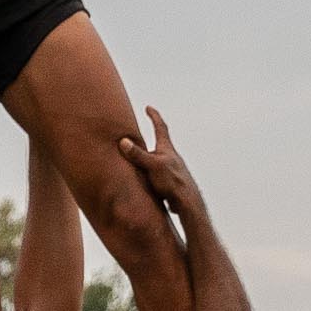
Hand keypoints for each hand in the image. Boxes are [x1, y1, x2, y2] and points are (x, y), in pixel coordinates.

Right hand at [125, 106, 209, 227]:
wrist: (187, 202)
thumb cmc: (173, 182)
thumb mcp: (153, 166)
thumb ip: (138, 154)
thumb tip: (123, 142)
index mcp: (166, 149)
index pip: (160, 127)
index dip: (154, 116)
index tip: (149, 108)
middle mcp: (169, 157)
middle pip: (157, 144)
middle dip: (146, 141)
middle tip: (134, 137)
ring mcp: (170, 169)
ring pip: (155, 161)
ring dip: (145, 160)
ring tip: (132, 164)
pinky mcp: (168, 182)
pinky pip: (154, 174)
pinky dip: (146, 174)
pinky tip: (140, 182)